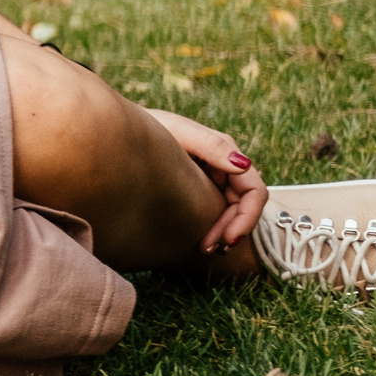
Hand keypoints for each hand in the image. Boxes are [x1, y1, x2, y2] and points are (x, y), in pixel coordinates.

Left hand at [149, 108, 266, 254]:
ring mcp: (213, 179)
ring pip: (230, 213)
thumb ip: (211, 146)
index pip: (253, 191)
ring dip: (222, 234)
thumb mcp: (177, 131)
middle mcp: (224, 168)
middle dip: (231, 230)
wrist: (122, 130)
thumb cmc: (149, 126)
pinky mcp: (199, 189)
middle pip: (243, 207)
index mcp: (225, 153)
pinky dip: (211, 229)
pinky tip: (197, 242)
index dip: (247, 217)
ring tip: (203, 249)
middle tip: (207, 249)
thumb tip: (244, 165)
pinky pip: (214, 213)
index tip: (229, 238)